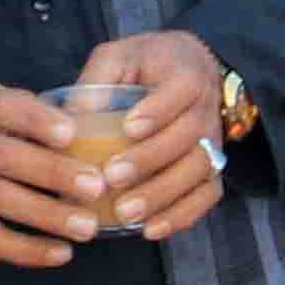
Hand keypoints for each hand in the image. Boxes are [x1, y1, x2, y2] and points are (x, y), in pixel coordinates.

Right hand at [0, 81, 108, 267]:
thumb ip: (28, 110)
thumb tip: (87, 135)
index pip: (4, 108)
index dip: (38, 121)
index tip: (72, 134)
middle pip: (5, 158)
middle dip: (54, 174)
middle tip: (96, 187)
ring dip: (47, 216)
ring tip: (87, 227)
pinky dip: (25, 250)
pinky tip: (61, 253)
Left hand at [77, 29, 230, 242]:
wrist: (193, 68)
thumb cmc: (149, 63)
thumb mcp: (120, 55)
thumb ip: (98, 77)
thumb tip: (70, 118)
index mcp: (186, 76)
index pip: (179, 93)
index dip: (157, 111)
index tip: (128, 128)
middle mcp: (206, 110)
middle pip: (187, 139)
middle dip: (149, 161)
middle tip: (110, 177)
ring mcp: (213, 142)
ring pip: (198, 172)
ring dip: (162, 195)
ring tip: (124, 212)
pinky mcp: (212, 168)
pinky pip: (207, 196)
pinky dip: (182, 216)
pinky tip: (151, 228)